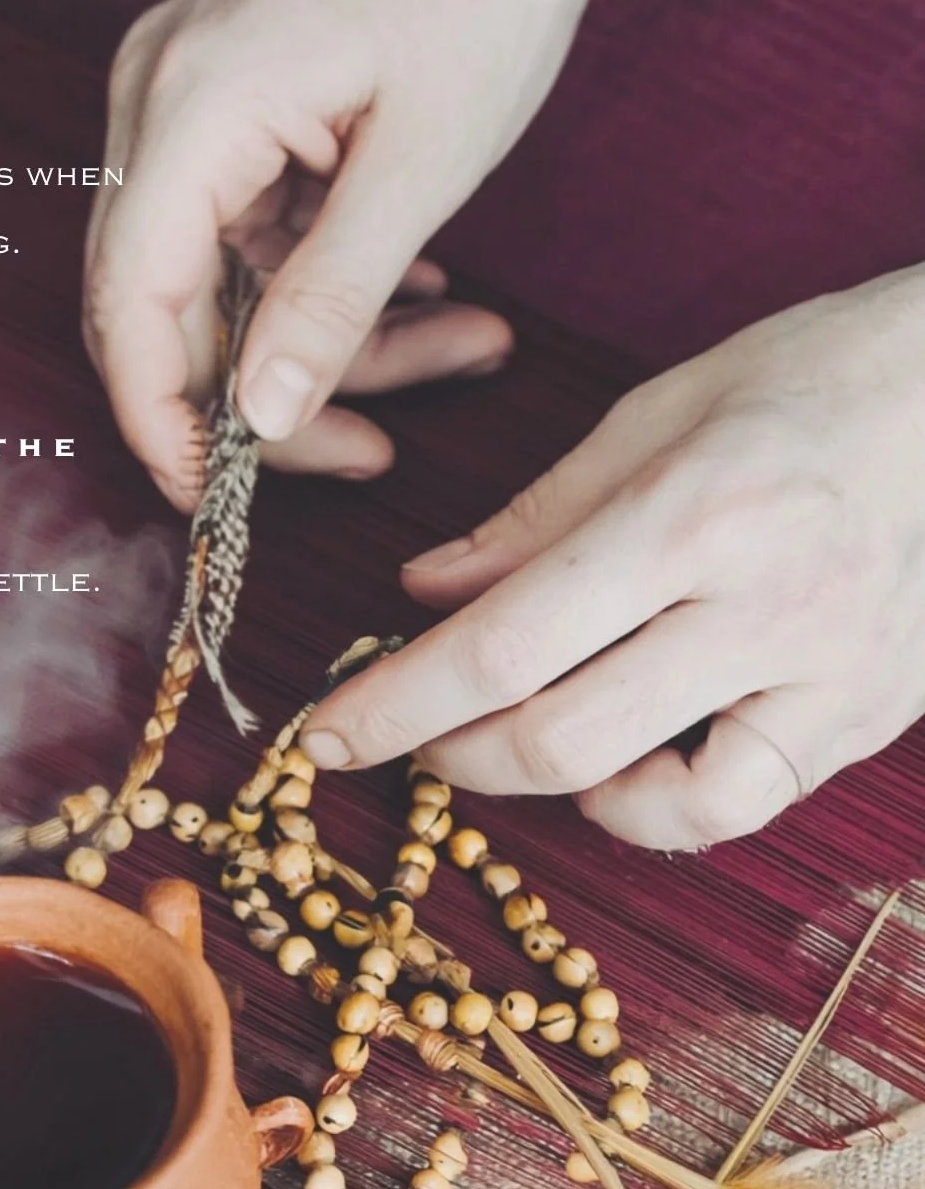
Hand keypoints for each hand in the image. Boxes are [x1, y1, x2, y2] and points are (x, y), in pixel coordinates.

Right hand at [84, 0, 643, 507]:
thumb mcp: (423, 163)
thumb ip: (333, 300)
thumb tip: (263, 419)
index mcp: (188, 111)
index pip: (129, 311)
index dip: (162, 425)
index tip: (217, 505)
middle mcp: (157, 103)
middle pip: (166, 311)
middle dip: (270, 399)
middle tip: (374, 450)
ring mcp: (184, 101)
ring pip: (222, 283)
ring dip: (330, 340)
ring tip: (462, 345)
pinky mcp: (227, 107)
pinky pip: (252, 236)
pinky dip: (325, 283)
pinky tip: (422, 294)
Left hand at [300, 270, 924, 848]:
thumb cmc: (815, 379)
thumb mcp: (659, 409)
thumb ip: (535, 517)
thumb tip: (423, 591)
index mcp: (693, 508)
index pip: (506, 639)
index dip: (397, 701)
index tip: (325, 732)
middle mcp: (764, 602)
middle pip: (560, 732)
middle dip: (449, 751)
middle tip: (407, 734)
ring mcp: (825, 672)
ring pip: (645, 791)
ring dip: (539, 785)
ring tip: (501, 743)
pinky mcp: (863, 716)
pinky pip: (736, 808)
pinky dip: (655, 808)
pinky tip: (621, 768)